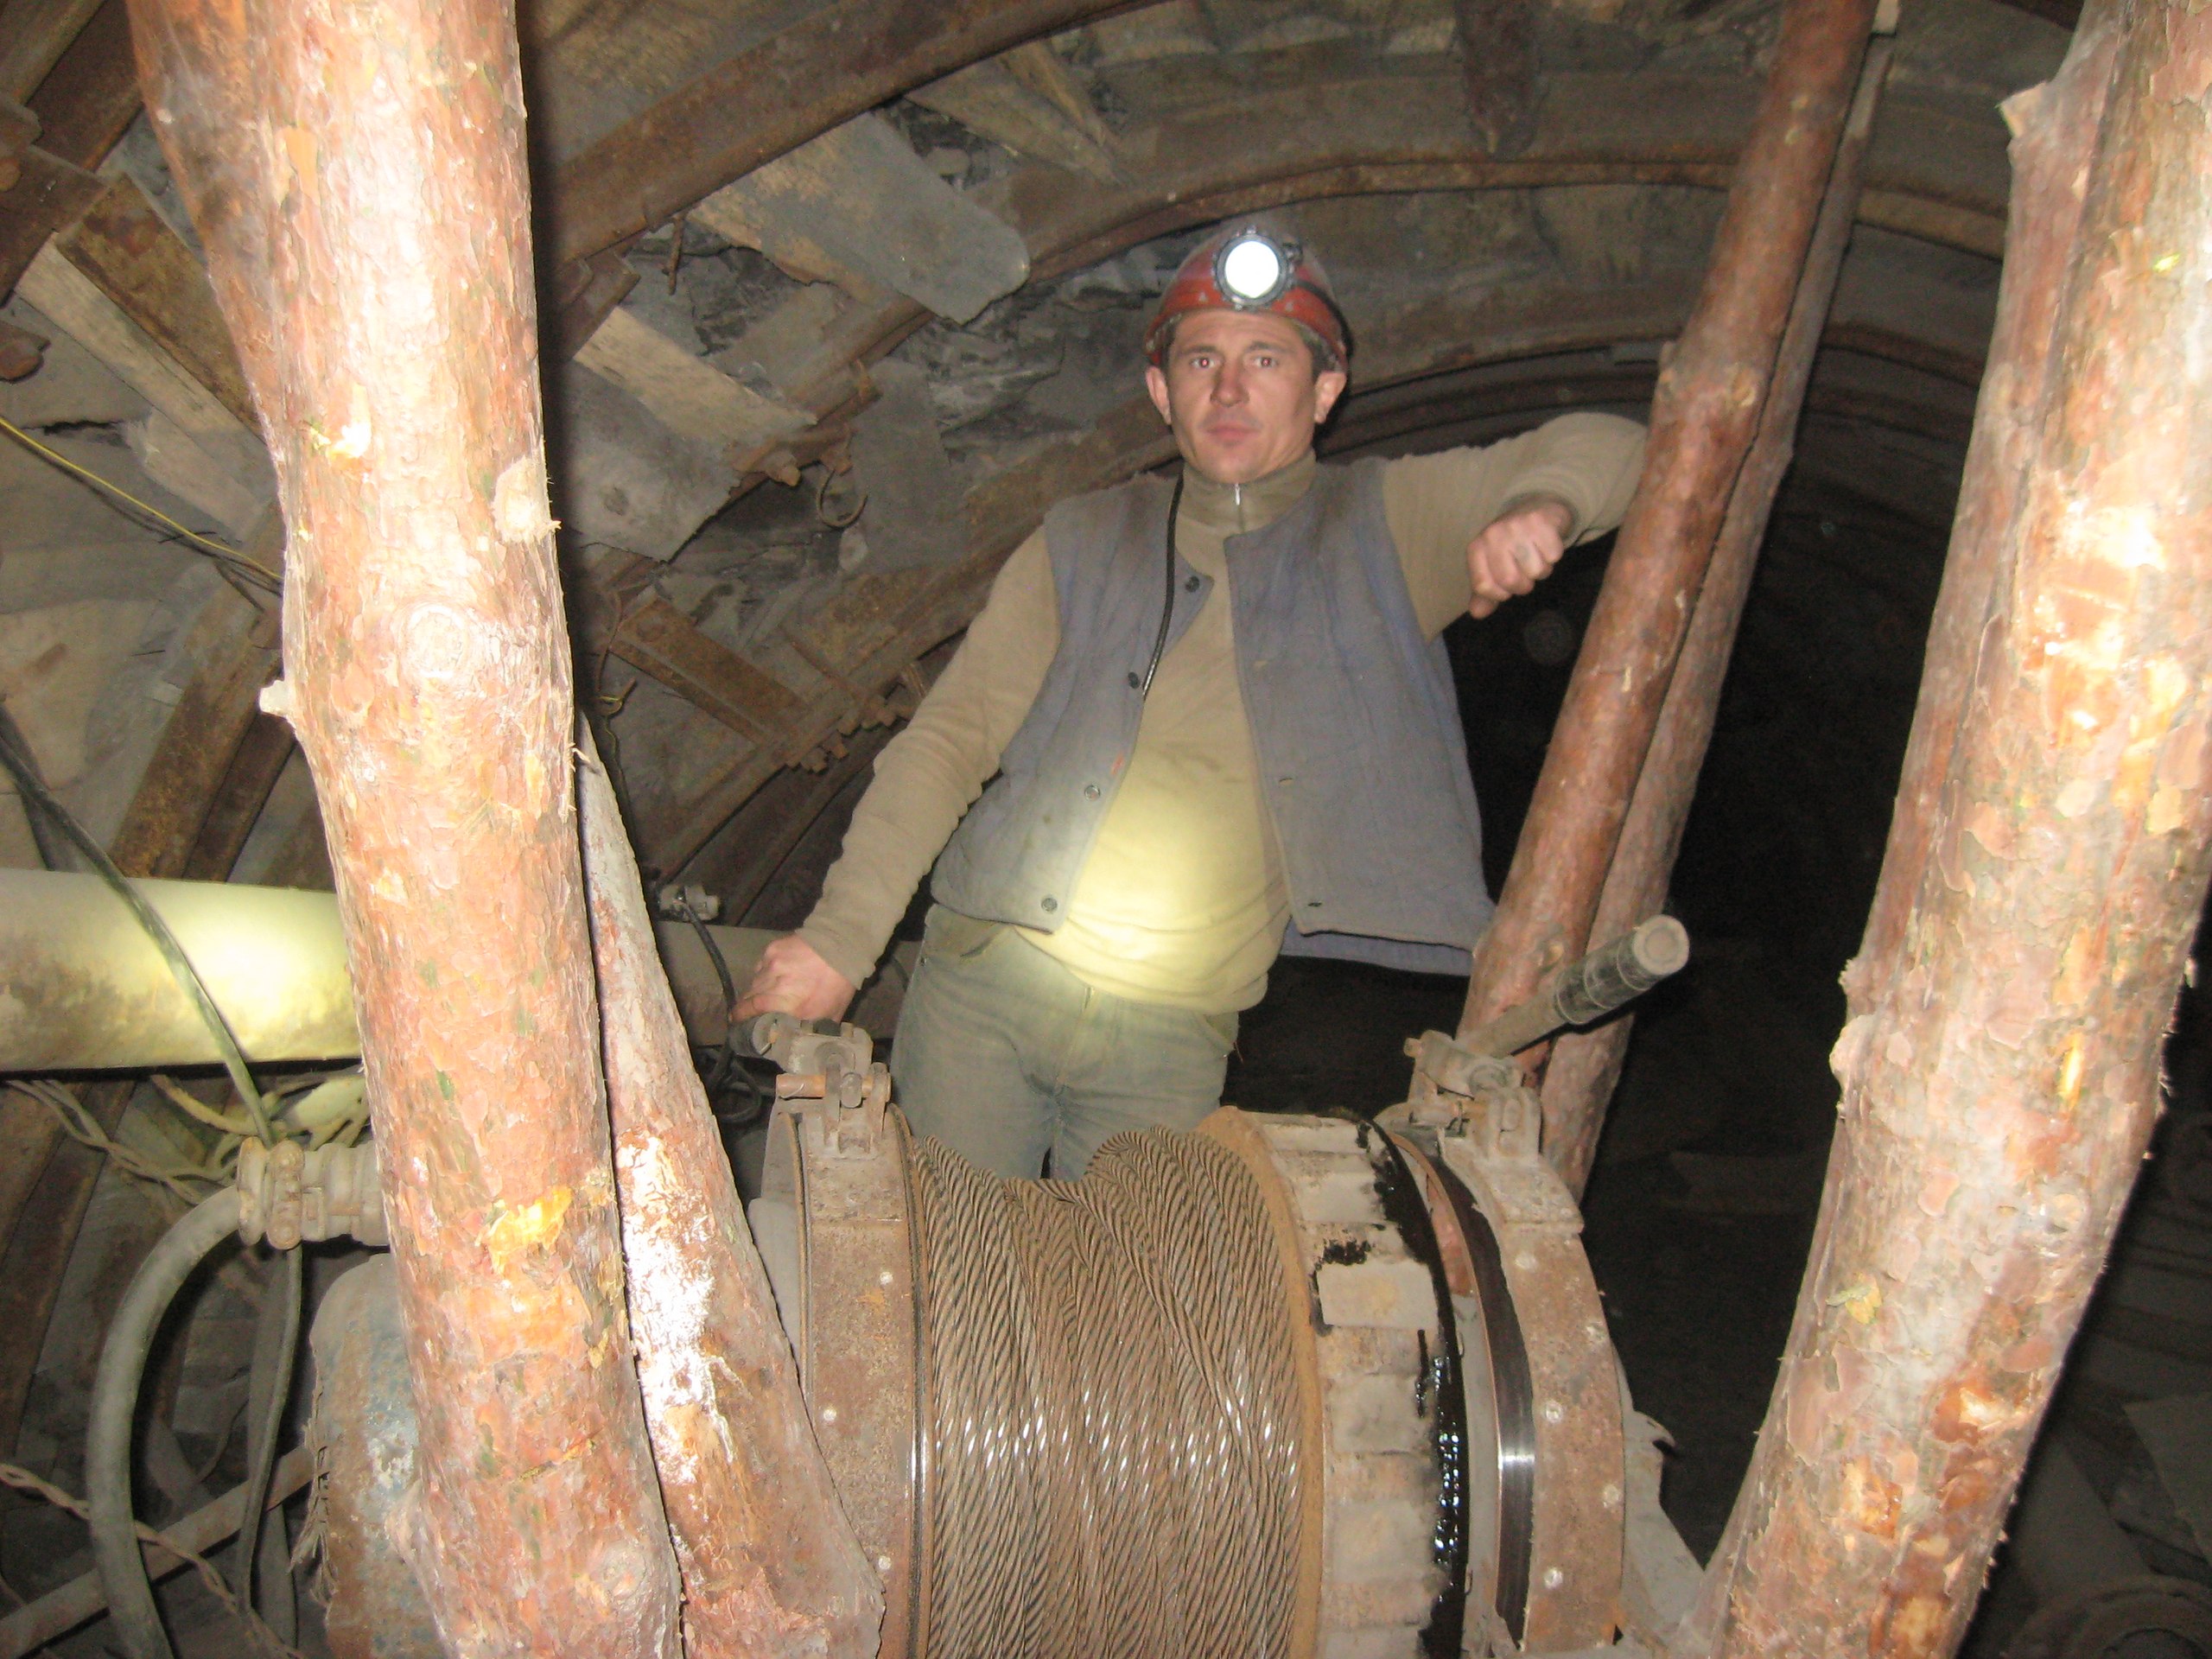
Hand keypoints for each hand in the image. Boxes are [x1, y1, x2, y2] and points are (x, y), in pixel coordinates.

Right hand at [735, 934, 856, 1021]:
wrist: (842, 945)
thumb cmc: (839, 983)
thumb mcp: (830, 1013)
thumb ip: (811, 1027)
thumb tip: (799, 1039)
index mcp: (792, 1005)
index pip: (755, 1012)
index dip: (741, 1017)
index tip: (736, 1022)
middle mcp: (777, 986)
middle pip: (749, 998)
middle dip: (746, 1006)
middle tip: (746, 1011)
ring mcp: (772, 966)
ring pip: (754, 982)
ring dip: (758, 989)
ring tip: (768, 992)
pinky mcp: (772, 950)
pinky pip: (760, 966)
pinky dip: (765, 973)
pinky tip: (776, 975)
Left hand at [1466, 497, 1575, 618]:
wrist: (1537, 507)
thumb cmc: (1512, 544)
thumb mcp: (1493, 565)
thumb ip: (1486, 591)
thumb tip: (1477, 613)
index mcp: (1477, 548)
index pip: (1483, 586)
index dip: (1499, 594)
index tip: (1506, 587)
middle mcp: (1493, 535)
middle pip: (1511, 581)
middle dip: (1524, 584)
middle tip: (1525, 571)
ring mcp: (1516, 527)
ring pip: (1536, 571)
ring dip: (1541, 569)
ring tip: (1536, 554)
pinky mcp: (1540, 522)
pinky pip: (1553, 556)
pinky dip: (1554, 555)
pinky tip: (1546, 544)